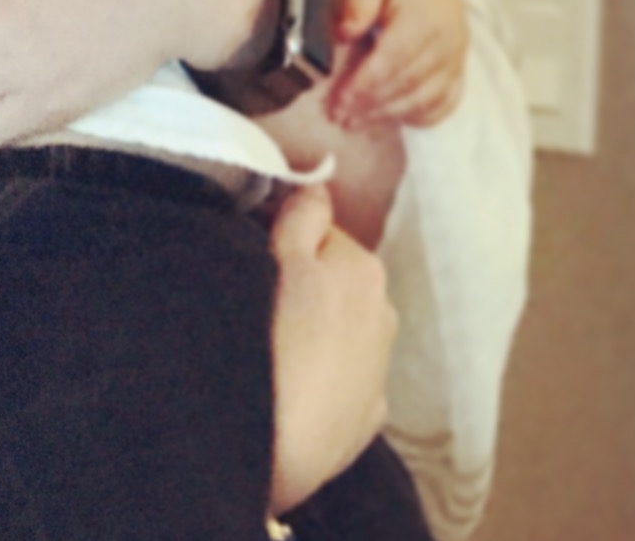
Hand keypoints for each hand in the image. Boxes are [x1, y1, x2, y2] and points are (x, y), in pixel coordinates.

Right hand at [267, 183, 396, 514]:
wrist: (278, 448)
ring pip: (341, 330)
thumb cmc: (273, 343)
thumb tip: (318, 187)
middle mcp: (385, 314)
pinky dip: (322, 377)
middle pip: (335, 281)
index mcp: (362, 268)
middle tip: (254, 302)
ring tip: (269, 349)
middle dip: (304, 284)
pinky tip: (289, 388)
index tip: (250, 250)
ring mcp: (379, 371)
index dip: (282, 236)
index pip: (319, 230)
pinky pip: (341, 379)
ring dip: (315, 330)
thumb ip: (302, 217)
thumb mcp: (278, 262)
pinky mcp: (367, 419)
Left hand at [322, 0, 467, 129]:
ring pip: (424, 98)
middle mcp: (448, 40)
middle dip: (370, 104)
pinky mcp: (459, 68)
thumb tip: (345, 31)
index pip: (393, 59)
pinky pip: (445, 102)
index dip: (364, 84)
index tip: (338, 100)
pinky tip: (393, 119)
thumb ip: (359, 1)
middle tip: (338, 116)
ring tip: (354, 121)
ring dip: (388, 114)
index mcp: (426, 16)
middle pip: (407, 83)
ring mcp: (457, 57)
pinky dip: (420, 115)